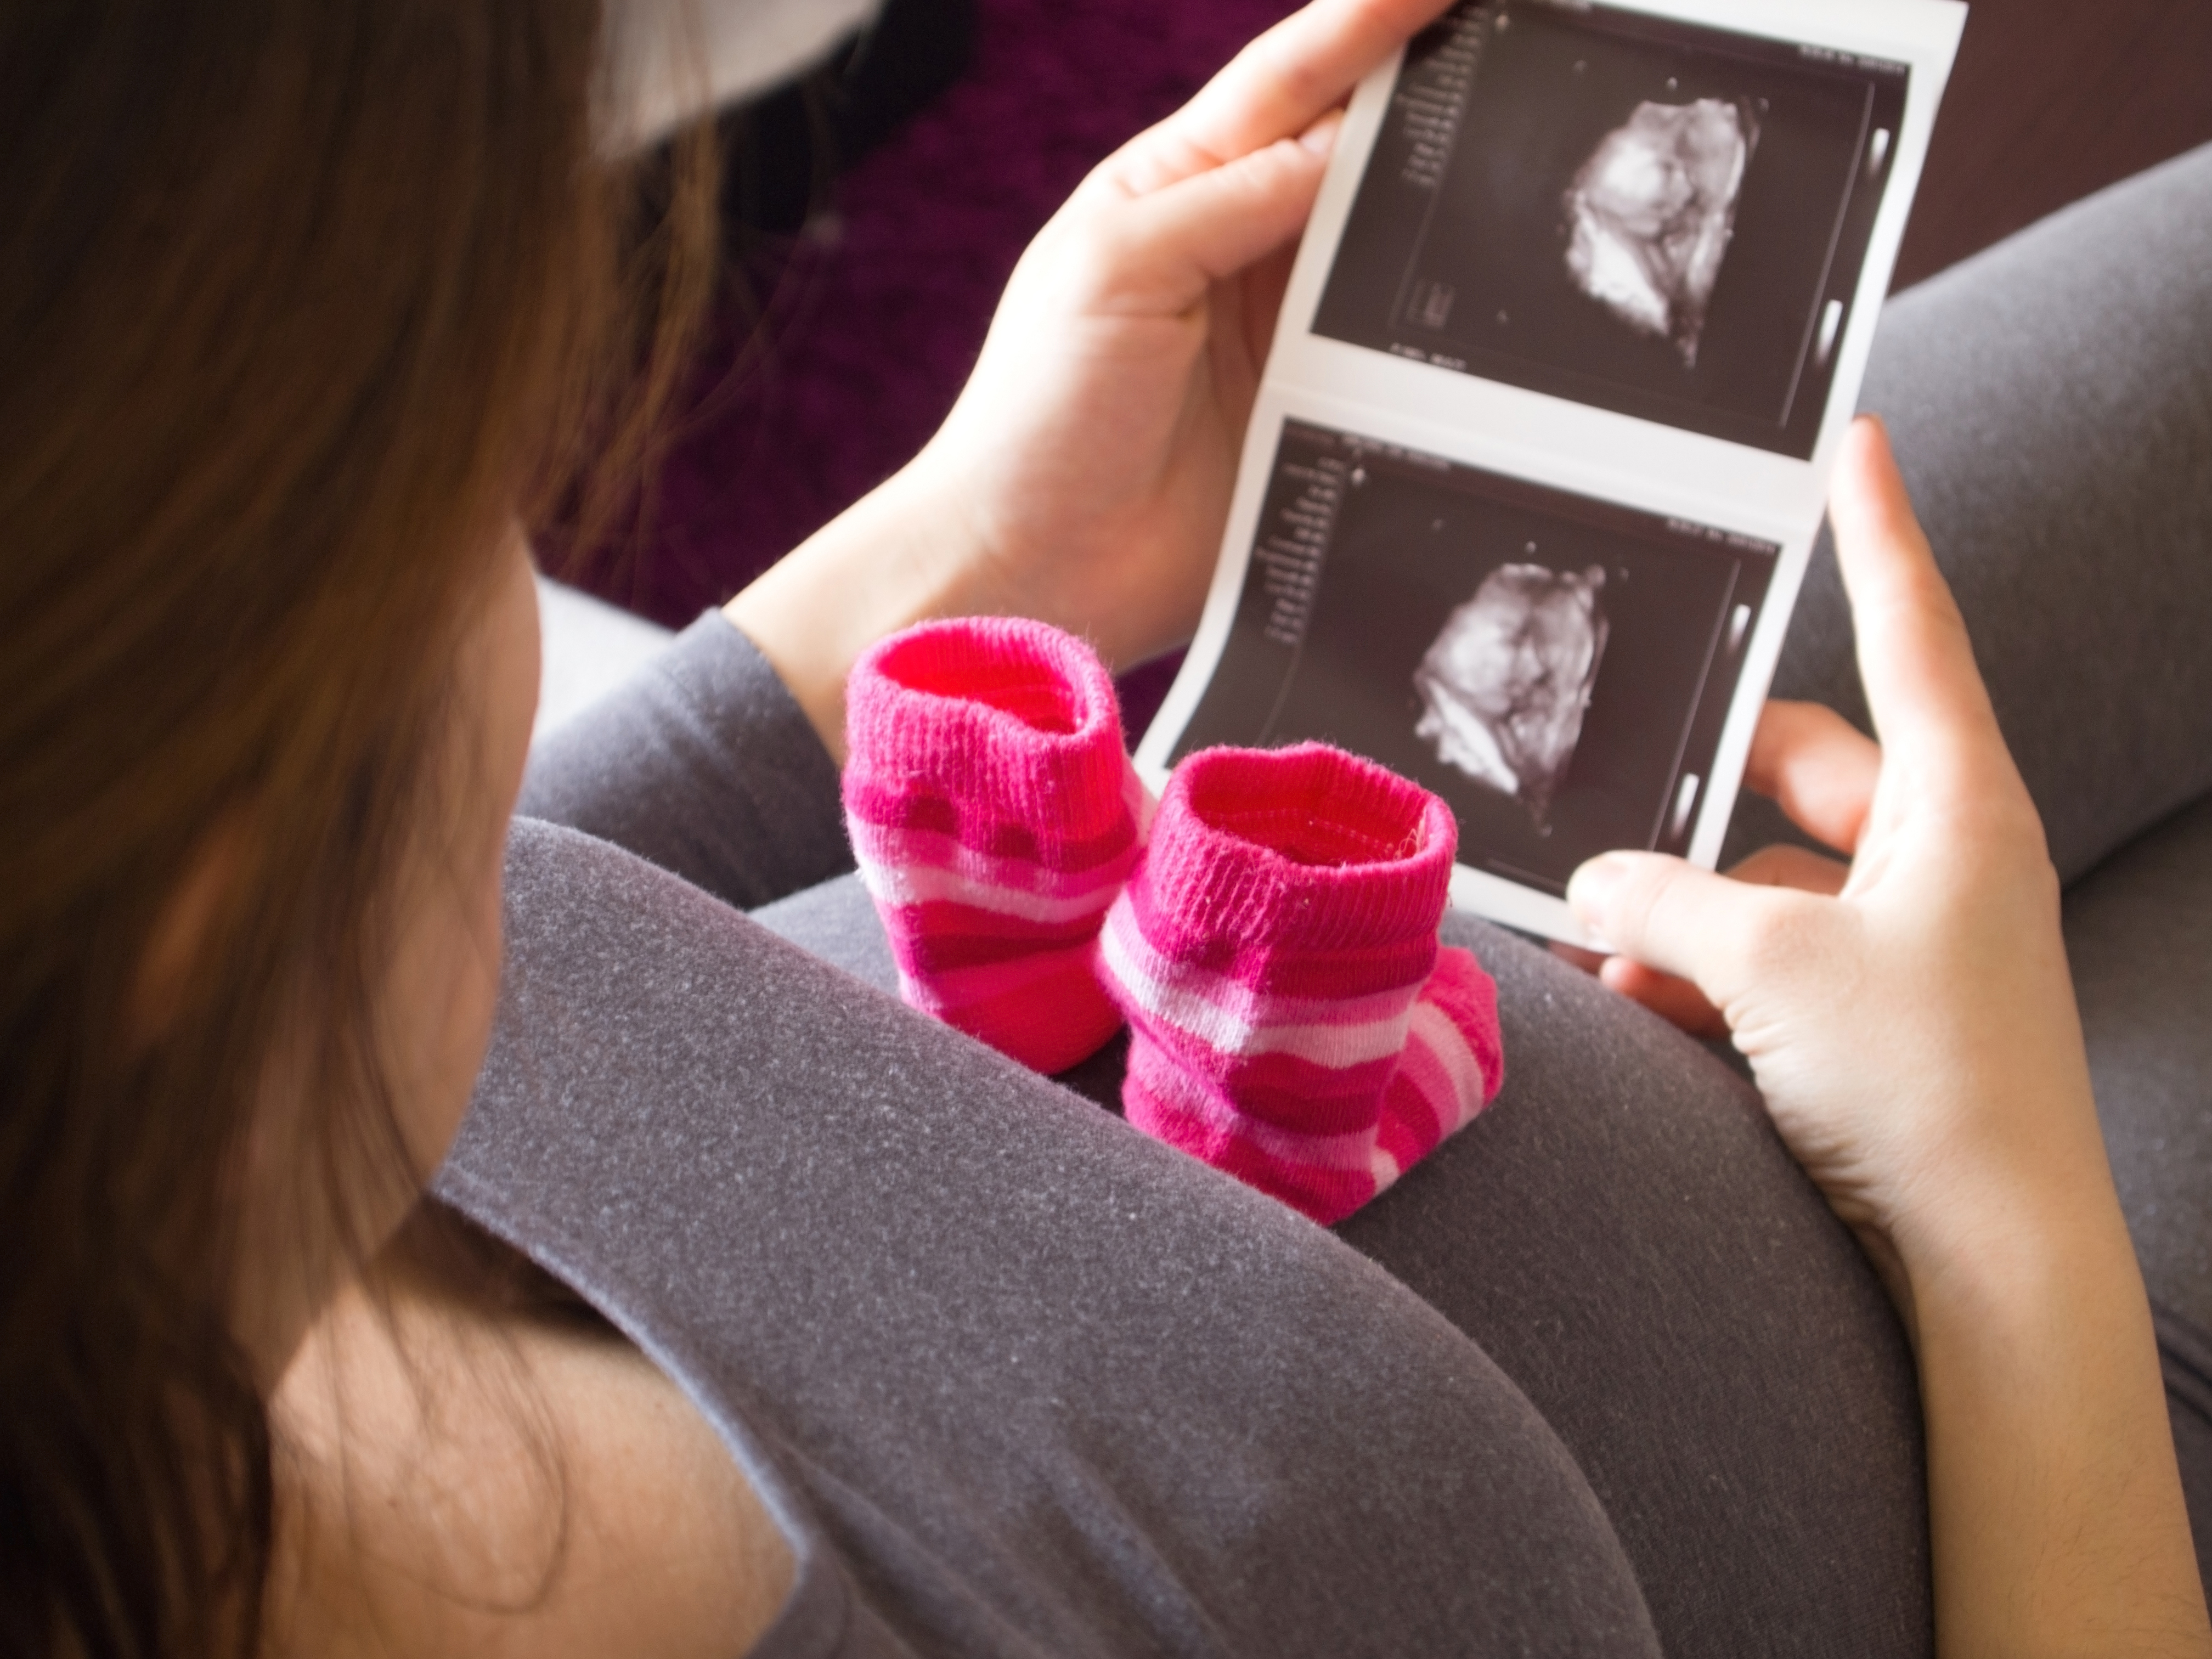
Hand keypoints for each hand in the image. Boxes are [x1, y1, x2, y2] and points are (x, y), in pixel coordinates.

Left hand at [729, 0, 1454, 751]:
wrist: (1030, 570)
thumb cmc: (1036, 415)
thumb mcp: (1117, 269)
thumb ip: (1235, 199)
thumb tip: (1347, 145)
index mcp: (1180, 187)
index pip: (1295, 75)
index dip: (1376, 16)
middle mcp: (1244, 250)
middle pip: (1363, 152)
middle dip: (1444, 97)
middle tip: (1528, 47)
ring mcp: (1289, 337)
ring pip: (1397, 253)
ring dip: (1460, 216)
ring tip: (1541, 157)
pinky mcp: (1320, 421)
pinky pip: (1403, 366)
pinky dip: (1448, 344)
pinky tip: (1502, 312)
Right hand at [1569, 414, 2210, 1656]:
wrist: (1998, 1261)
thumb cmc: (1926, 1083)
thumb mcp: (1766, 964)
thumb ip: (1660, 905)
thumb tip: (1594, 886)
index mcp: (1956, 804)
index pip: (1912, 629)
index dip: (1878, 531)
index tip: (1859, 442)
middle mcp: (1945, 857)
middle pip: (1805, 773)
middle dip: (1698, 801)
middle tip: (1606, 812)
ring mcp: (1920, 939)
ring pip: (1775, 883)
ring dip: (1686, 915)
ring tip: (1604, 961)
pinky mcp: (1888, 1014)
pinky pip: (1780, 962)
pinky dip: (1710, 979)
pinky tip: (1639, 1017)